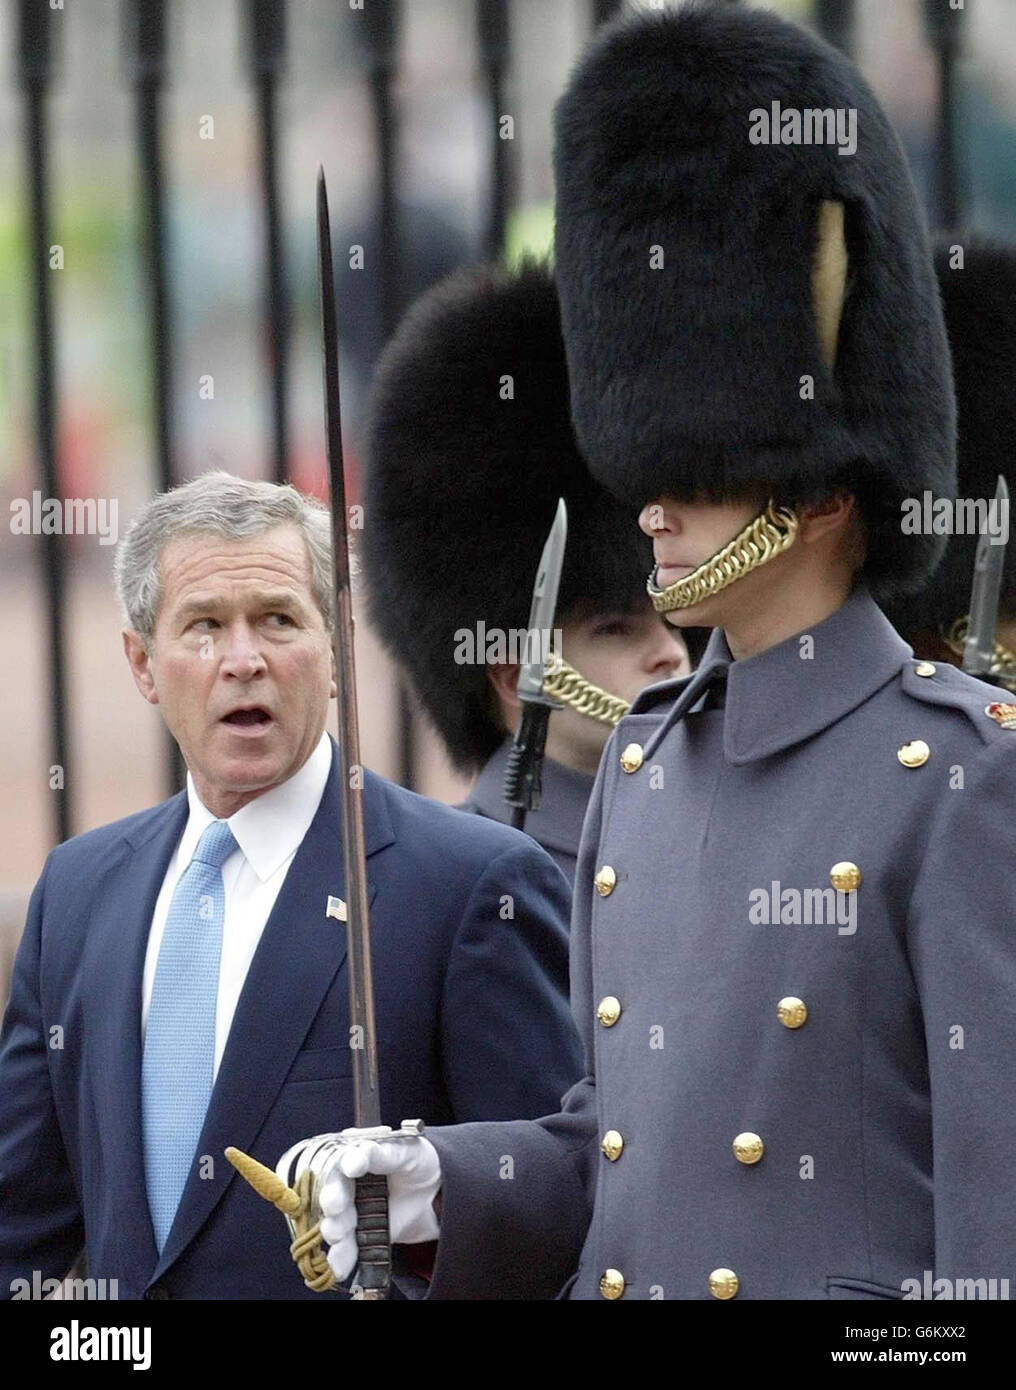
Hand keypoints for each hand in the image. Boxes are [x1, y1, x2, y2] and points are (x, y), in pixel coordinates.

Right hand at [318, 1131, 441, 1283]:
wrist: (433, 1193)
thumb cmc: (416, 1163)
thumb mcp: (406, 1152)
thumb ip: (383, 1155)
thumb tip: (355, 1157)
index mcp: (356, 1156)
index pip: (344, 1157)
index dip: (346, 1163)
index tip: (353, 1167)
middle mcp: (347, 1183)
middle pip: (334, 1191)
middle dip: (333, 1199)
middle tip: (335, 1206)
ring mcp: (352, 1210)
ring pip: (335, 1220)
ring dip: (334, 1229)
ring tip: (337, 1235)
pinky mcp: (358, 1235)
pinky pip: (346, 1247)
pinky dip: (341, 1258)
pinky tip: (338, 1267)